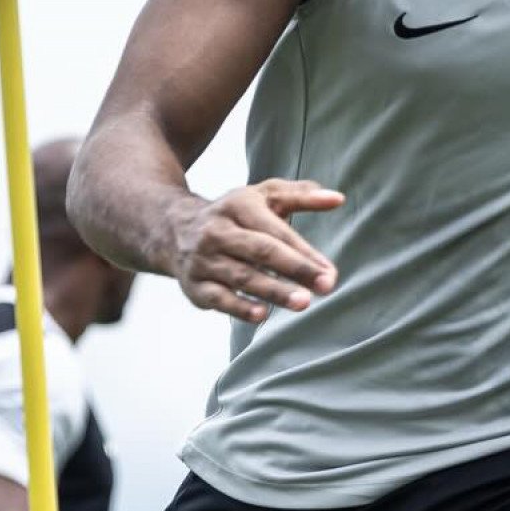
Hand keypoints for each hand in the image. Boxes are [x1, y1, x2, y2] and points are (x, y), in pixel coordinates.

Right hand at [170, 178, 341, 321]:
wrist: (172, 228)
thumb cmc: (234, 214)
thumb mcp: (263, 197)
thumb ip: (301, 195)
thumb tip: (337, 198)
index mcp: (239, 205)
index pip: (276, 231)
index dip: (304, 253)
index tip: (330, 272)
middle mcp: (218, 230)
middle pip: (261, 251)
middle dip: (295, 269)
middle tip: (326, 286)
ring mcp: (204, 259)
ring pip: (241, 276)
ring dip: (273, 291)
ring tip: (303, 303)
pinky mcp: (194, 285)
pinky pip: (218, 297)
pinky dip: (238, 307)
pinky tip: (262, 315)